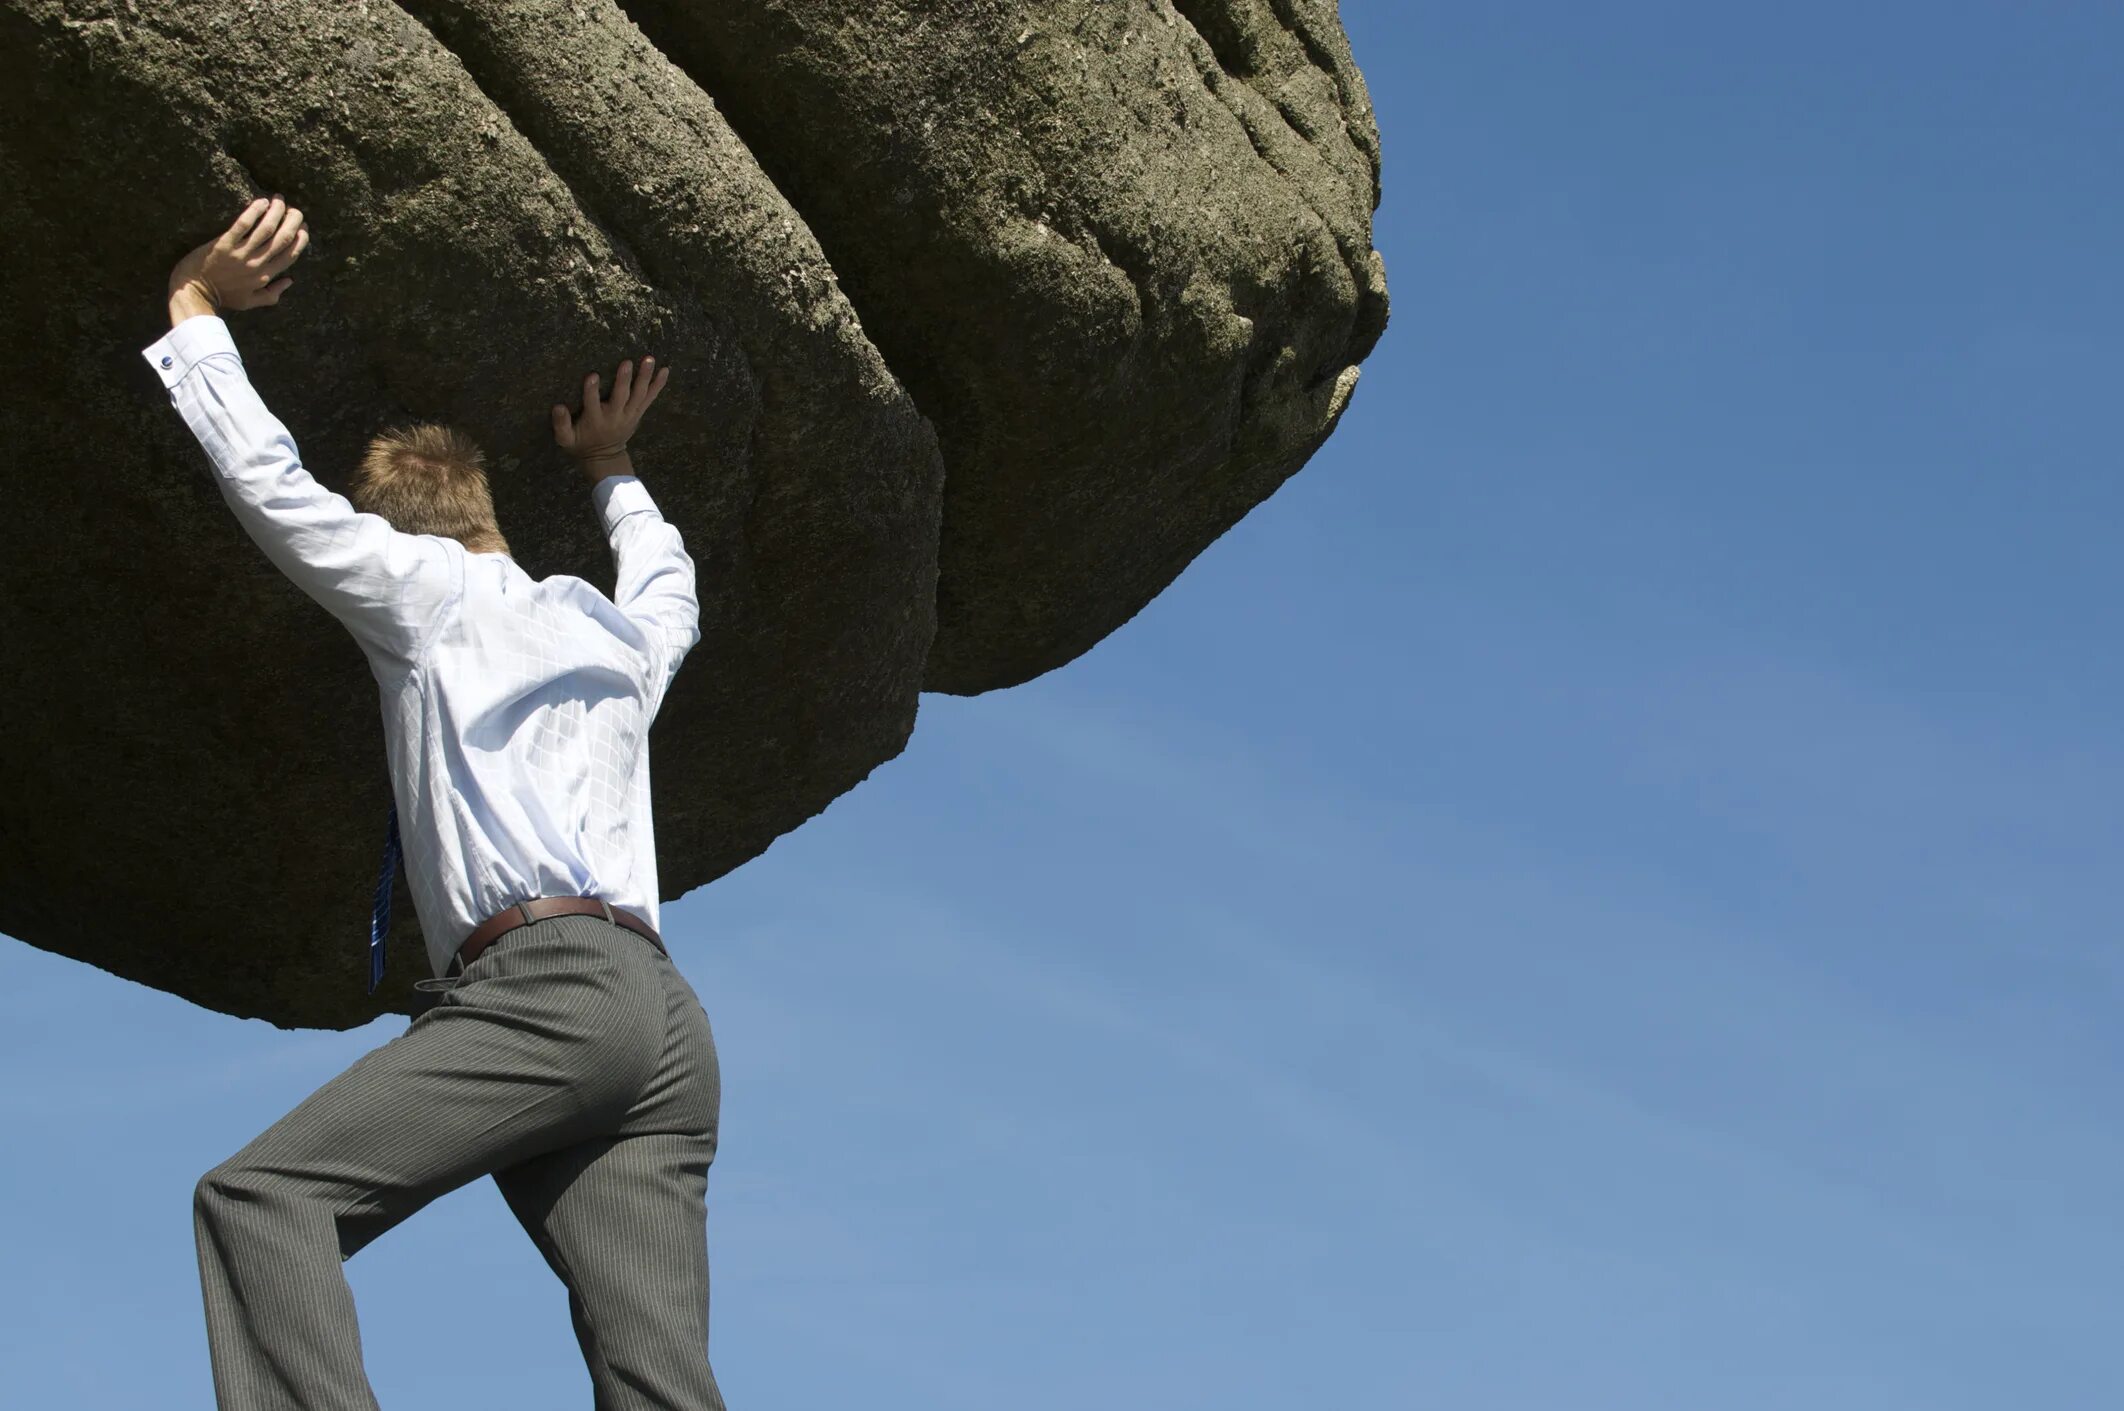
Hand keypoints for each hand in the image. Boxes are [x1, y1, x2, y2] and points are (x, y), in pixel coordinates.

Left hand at [168, 196, 310, 315]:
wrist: (194, 292)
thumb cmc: (222, 297)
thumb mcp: (250, 302)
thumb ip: (272, 295)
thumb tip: (290, 281)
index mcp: (265, 276)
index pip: (290, 255)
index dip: (300, 239)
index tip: (303, 227)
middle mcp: (256, 263)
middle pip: (282, 239)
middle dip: (293, 221)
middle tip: (295, 210)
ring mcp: (240, 253)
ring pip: (266, 229)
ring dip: (276, 212)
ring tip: (279, 199)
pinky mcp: (224, 244)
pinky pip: (243, 225)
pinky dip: (254, 212)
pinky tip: (261, 202)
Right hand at [551, 356, 669, 472]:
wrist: (605, 458)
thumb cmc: (582, 444)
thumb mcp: (565, 440)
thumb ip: (561, 424)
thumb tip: (558, 407)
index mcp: (595, 420)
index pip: (592, 404)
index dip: (592, 390)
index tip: (592, 375)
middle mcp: (614, 417)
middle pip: (620, 397)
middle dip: (623, 380)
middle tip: (627, 362)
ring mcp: (629, 415)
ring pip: (638, 395)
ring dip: (644, 377)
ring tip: (649, 359)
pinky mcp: (638, 413)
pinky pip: (650, 398)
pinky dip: (658, 385)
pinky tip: (665, 370)